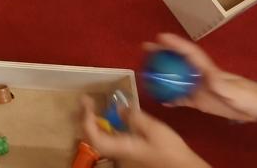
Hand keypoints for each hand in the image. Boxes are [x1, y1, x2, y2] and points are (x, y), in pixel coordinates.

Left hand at [80, 96, 209, 167]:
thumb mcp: (154, 129)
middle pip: (92, 138)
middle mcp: (117, 155)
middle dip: (85, 118)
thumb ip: (134, 117)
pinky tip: (107, 119)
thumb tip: (118, 107)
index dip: (86, 118)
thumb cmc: (171, 151)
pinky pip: (108, 140)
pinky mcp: (128, 155)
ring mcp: (122, 157)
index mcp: (121, 148)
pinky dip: (102, 128)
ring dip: (92, 123)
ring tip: (91, 107)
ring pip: (99, 139)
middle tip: (86, 101)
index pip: (93, 135)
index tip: (87, 100)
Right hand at [146, 34, 256, 121]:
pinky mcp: (200, 101)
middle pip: (178, 61)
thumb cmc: (248, 96)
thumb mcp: (235, 91)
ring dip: (162, 74)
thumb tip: (209, 78)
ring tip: (146, 70)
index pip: (189, 53)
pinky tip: (160, 100)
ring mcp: (198, 88)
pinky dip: (170, 97)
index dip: (176, 44)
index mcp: (208, 70)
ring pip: (176, 78)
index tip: (161, 37)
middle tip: (146, 47)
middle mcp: (199, 76)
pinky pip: (181, 98)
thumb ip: (221, 85)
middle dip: (163, 53)